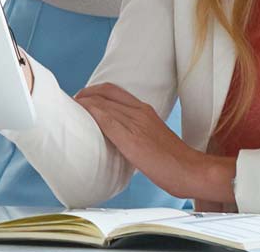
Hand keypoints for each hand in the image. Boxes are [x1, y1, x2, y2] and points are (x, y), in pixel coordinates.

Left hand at [74, 83, 233, 203]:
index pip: (113, 90)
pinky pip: (107, 120)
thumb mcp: (153, 137)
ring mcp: (136, 124)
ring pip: (103, 104)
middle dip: (84, 94)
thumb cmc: (173, 160)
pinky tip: (80, 115)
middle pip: (105, 93)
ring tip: (69, 110)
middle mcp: (140, 112)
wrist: (190, 169)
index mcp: (146, 110)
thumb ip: (137, 132)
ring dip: (83, 103)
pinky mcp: (132, 139)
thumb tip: (118, 139)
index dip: (94, 91)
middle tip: (71, 104)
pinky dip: (91, 113)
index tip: (82, 99)